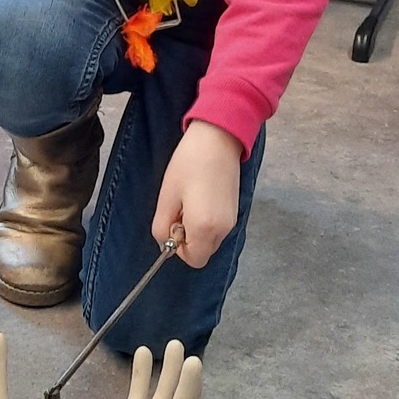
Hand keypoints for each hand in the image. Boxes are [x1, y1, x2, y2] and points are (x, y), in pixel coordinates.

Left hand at [153, 120, 242, 268]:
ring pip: (210, 240)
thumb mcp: (167, 196)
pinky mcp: (236, 210)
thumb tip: (165, 244)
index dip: (178, 249)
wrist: (218, 138)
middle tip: (180, 210)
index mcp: (205, 228)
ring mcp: (233, 220)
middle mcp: (223, 229)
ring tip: (190, 200)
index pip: (193, 260)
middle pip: (203, 252)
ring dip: (197, 230)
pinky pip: (218, 228)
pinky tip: (201, 197)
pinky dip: (207, 222)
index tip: (172, 223)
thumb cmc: (188, 163)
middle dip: (188, 240)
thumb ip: (162, 227)